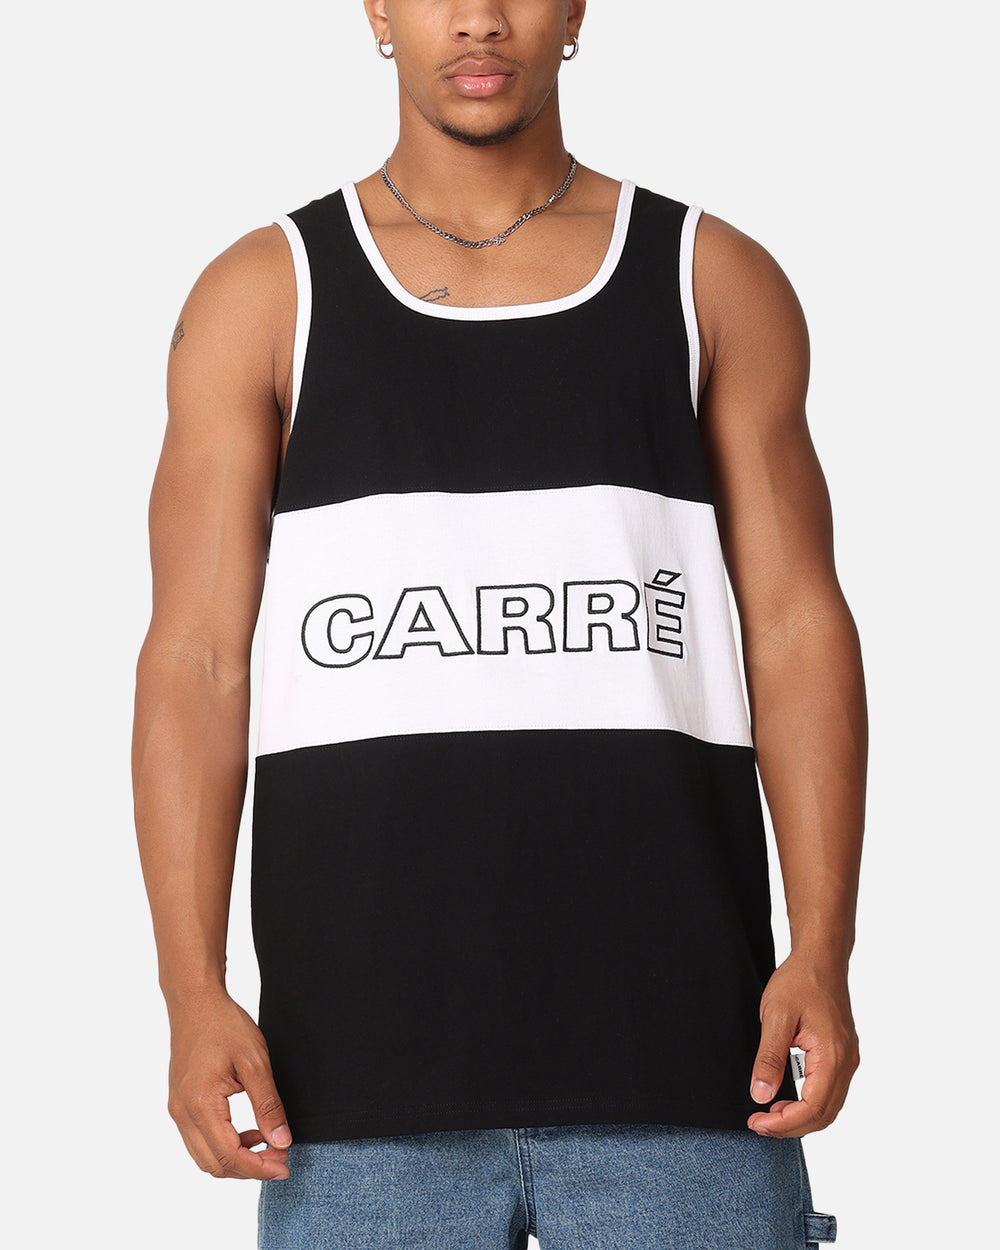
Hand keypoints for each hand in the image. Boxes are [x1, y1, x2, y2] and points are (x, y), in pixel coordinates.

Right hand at [166, 989, 292, 1179]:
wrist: (195, 1002)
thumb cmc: (224, 1025)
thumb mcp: (255, 1062)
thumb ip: (268, 1105)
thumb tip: (282, 1141)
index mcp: (200, 1104)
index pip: (229, 1156)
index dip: (259, 1168)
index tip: (285, 1166)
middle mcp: (182, 1113)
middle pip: (214, 1165)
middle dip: (249, 1168)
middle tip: (281, 1156)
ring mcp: (177, 1109)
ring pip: (204, 1156)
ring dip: (236, 1158)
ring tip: (268, 1144)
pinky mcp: (179, 1103)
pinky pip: (199, 1139)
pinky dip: (224, 1145)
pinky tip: (249, 1131)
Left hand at [747, 950, 859, 1137]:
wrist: (821, 958)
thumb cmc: (799, 981)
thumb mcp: (775, 1016)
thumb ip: (769, 1058)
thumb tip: (760, 1096)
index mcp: (833, 1055)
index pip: (813, 1108)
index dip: (784, 1123)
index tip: (756, 1122)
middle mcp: (847, 1062)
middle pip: (824, 1114)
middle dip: (790, 1126)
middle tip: (758, 1123)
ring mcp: (848, 1059)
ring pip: (829, 1106)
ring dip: (800, 1117)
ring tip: (768, 1114)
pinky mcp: (843, 1054)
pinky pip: (830, 1091)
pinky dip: (810, 1103)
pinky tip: (786, 1099)